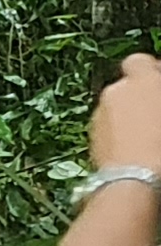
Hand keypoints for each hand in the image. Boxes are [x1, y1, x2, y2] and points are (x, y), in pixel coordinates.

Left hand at [101, 55, 160, 175]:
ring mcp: (99, 115)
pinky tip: (134, 152)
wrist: (136, 182)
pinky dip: (118, 134)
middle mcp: (116, 92)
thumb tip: (155, 105)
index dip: (152, 73)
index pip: (141, 62)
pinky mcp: (91, 138)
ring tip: (149, 139)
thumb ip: (157, 99)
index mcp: (144, 80)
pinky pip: (108, 129)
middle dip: (139, 98)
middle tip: (155, 115)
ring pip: (114, 109)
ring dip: (127, 117)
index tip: (159, 87)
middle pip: (126, 87)